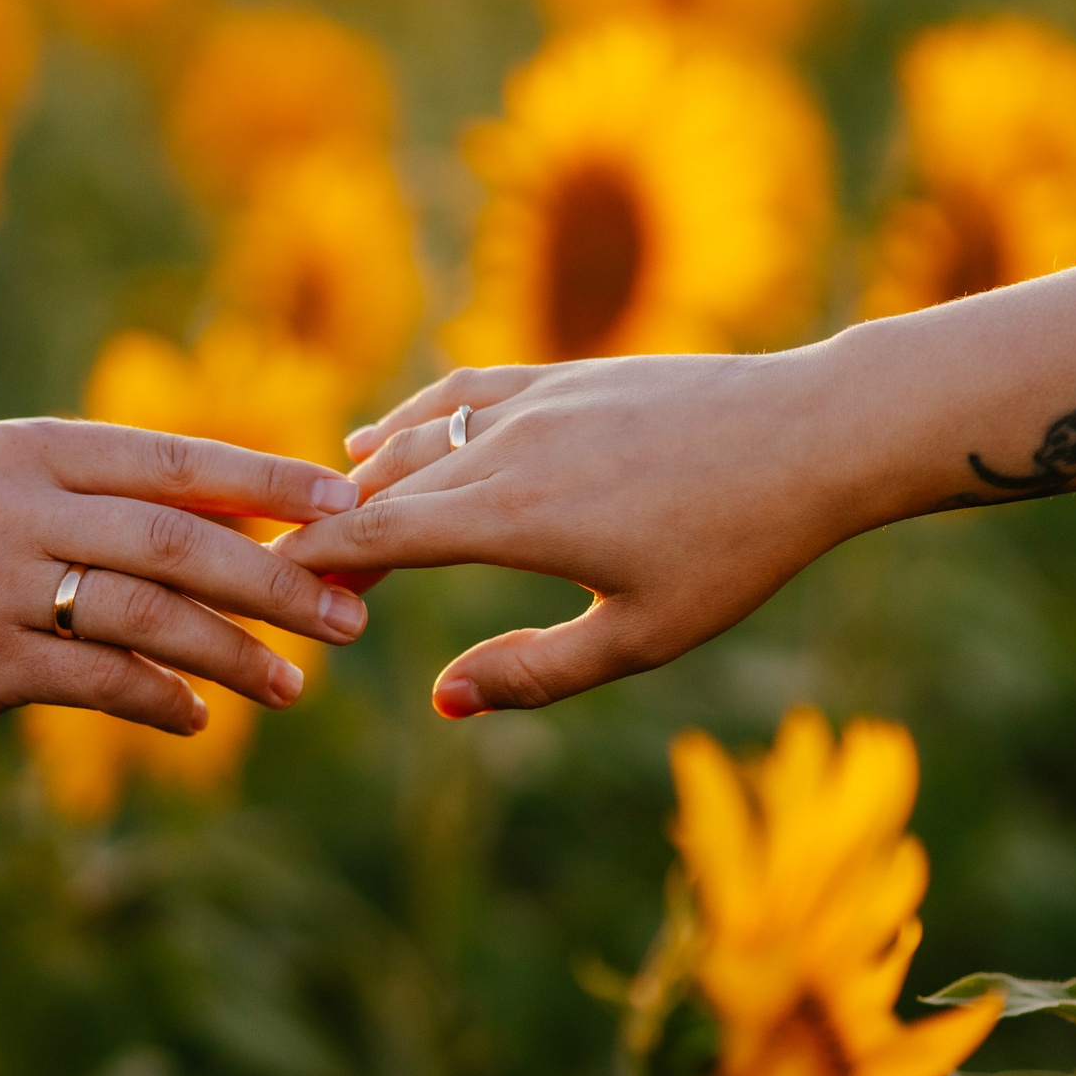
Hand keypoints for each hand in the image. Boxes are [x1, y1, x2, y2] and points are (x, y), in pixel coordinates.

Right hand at [0, 419, 368, 738]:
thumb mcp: (0, 485)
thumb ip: (103, 498)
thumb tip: (232, 518)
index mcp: (37, 449)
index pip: (178, 459)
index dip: (270, 479)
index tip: (348, 502)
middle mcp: (24, 506)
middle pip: (180, 539)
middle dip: (277, 578)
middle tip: (348, 613)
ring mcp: (1, 584)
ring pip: (149, 614)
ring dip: (234, 652)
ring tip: (295, 685)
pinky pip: (97, 681)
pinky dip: (159, 699)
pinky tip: (198, 718)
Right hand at [274, 350, 854, 716]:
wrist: (812, 434)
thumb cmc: (736, 549)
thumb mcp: (642, 637)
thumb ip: (534, 673)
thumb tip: (443, 702)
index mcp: (514, 516)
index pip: (378, 537)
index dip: (311, 564)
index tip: (263, 594)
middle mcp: (507, 446)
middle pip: (382, 488)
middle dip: (328, 536)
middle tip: (289, 587)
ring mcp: (533, 399)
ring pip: (415, 436)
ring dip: (361, 482)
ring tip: (323, 526)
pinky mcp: (562, 373)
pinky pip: (458, 389)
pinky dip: (407, 418)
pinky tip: (378, 440)